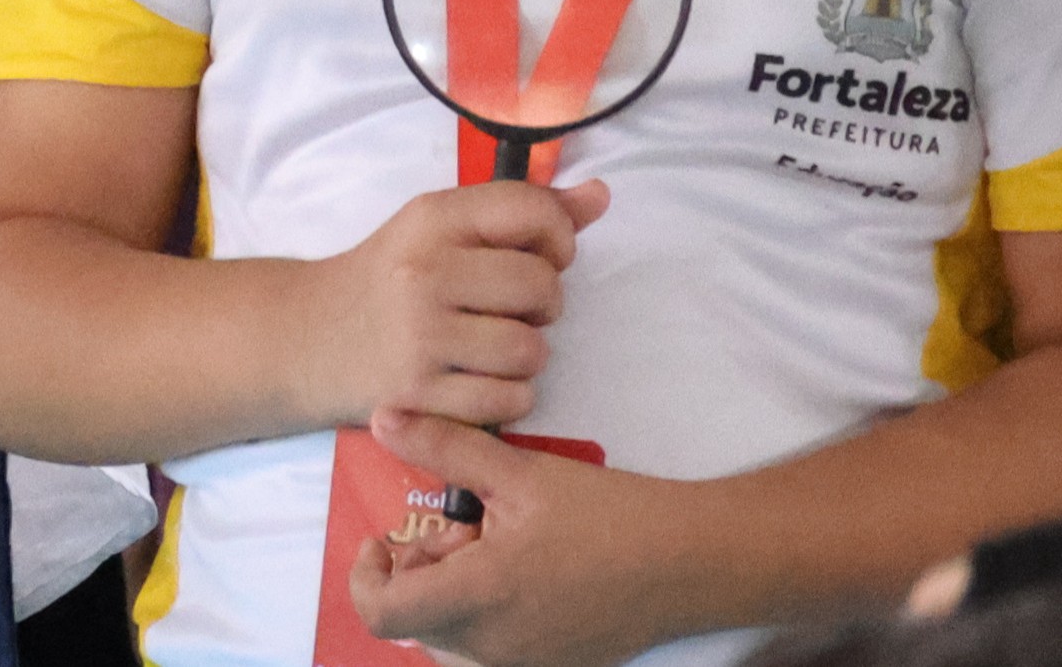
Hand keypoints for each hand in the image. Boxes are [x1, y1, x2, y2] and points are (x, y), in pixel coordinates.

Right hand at [291, 177, 601, 430]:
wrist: (308, 336)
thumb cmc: (390, 278)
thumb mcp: (441, 229)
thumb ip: (522, 213)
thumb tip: (602, 195)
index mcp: (431, 219)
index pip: (533, 210)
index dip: (558, 237)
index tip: (535, 254)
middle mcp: (423, 271)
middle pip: (542, 286)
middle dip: (542, 304)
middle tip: (508, 309)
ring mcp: (419, 336)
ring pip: (532, 351)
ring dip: (524, 357)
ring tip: (489, 347)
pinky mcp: (419, 394)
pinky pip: (512, 401)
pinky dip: (506, 397)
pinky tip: (473, 381)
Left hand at [348, 408, 689, 666]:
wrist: (695, 562)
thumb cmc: (610, 516)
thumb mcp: (518, 472)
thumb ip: (442, 447)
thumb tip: (382, 418)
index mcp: (478, 598)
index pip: (381, 613)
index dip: (366, 575)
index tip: (386, 538)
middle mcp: (496, 647)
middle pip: (415, 621)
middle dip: (418, 572)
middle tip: (461, 527)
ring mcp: (528, 664)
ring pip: (452, 636)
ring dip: (452, 591)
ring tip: (496, 546)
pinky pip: (494, 648)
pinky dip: (488, 612)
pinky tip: (526, 572)